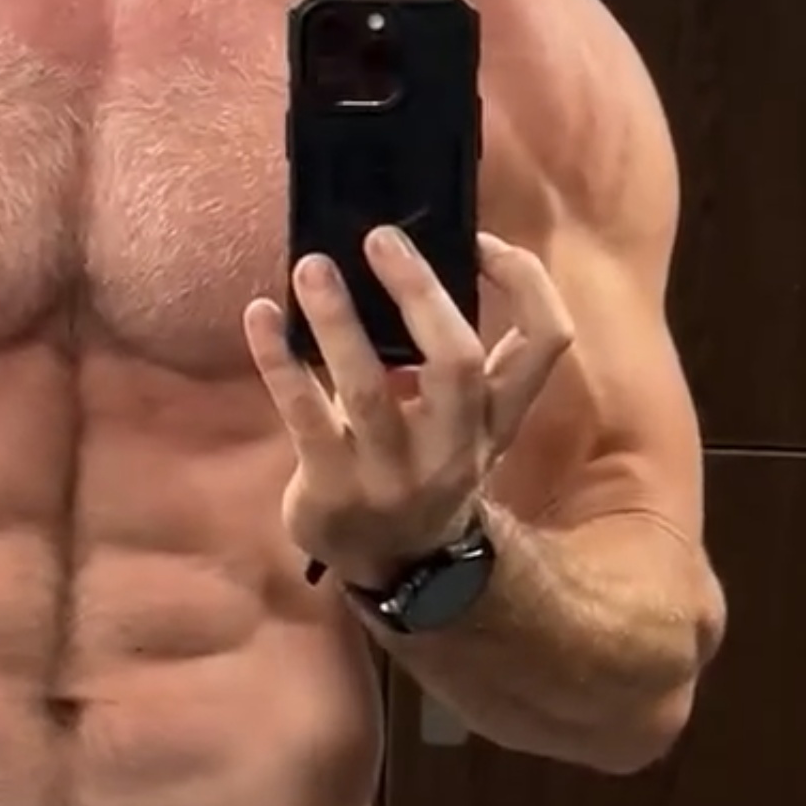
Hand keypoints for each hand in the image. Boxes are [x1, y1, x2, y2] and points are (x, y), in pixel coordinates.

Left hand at [244, 228, 573, 590]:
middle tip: (380, 238)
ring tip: (310, 266)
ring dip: (337, 321)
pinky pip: (303, 415)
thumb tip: (407, 259)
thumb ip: (457, 357)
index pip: (546, 341)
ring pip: (370, 389)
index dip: (523, 281)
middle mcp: (456, 444)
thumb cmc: (427, 464)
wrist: (401, 567)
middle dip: (420, 293)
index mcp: (497, 416)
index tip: (476, 239)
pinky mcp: (334, 488)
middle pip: (458, 362)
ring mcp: (393, 472)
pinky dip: (278, 360)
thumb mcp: (467, 422)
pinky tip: (260, 315)